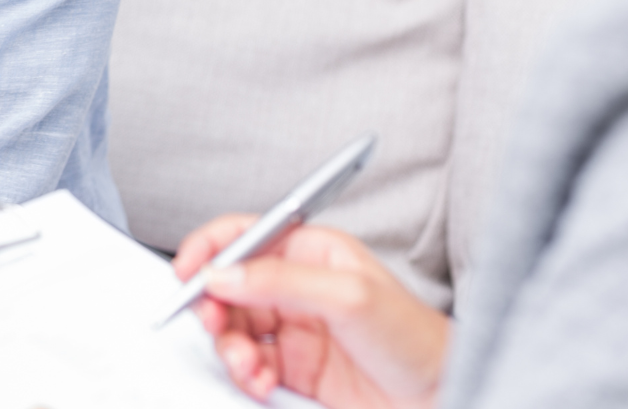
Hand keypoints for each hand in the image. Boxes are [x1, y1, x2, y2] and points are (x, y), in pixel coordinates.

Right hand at [173, 216, 450, 408]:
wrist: (441, 399)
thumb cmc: (416, 340)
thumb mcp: (349, 297)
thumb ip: (280, 280)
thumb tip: (222, 275)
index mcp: (312, 251)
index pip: (245, 235)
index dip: (209, 249)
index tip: (187, 273)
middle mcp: (298, 287)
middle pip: (228, 287)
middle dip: (213, 307)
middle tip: (213, 325)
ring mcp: (294, 330)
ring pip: (233, 331)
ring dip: (229, 349)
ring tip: (248, 366)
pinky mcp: (294, 370)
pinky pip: (248, 367)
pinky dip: (245, 376)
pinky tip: (262, 383)